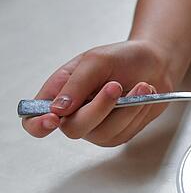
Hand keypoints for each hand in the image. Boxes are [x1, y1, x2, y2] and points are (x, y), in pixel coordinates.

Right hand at [21, 40, 175, 146]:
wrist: (155, 63)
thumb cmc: (121, 59)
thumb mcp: (96, 61)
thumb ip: (76, 83)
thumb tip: (56, 109)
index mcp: (58, 95)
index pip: (33, 120)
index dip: (38, 124)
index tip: (54, 118)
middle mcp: (73, 116)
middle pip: (73, 129)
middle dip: (98, 108)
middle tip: (116, 86)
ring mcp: (96, 128)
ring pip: (103, 132)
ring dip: (126, 108)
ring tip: (141, 85)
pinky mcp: (119, 133)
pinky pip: (125, 131)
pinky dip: (138, 111)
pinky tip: (145, 95)